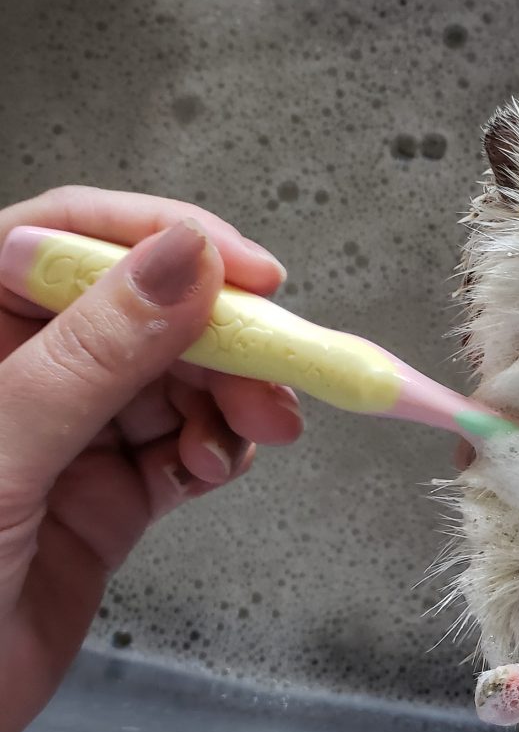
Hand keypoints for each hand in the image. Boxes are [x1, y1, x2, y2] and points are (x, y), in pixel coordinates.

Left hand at [0, 186, 303, 731]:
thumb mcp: (0, 452)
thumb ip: (92, 354)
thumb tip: (182, 258)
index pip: (69, 238)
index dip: (166, 237)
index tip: (249, 271)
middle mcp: (24, 369)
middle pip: (146, 312)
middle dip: (221, 339)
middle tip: (277, 372)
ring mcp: (70, 433)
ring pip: (178, 381)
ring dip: (232, 398)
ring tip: (263, 428)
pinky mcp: (109, 493)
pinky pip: (184, 448)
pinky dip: (219, 450)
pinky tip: (218, 465)